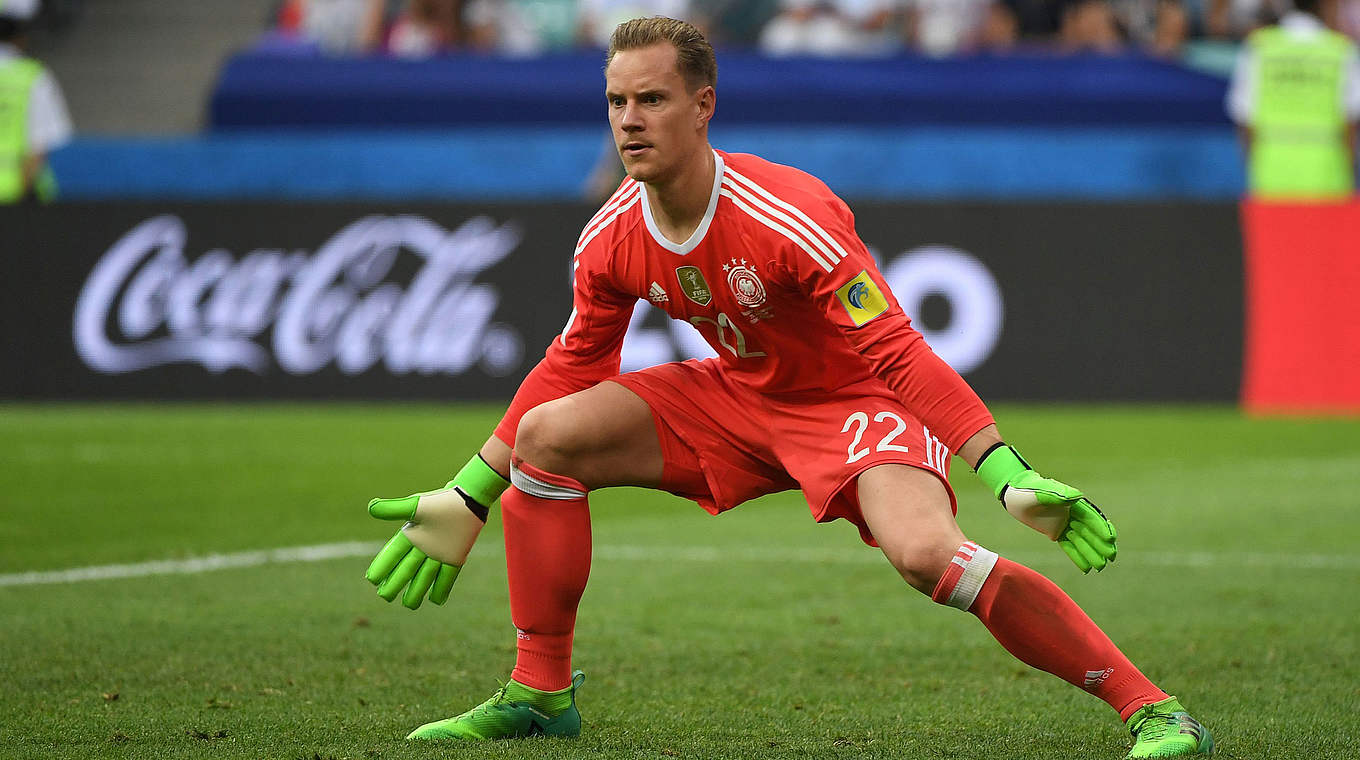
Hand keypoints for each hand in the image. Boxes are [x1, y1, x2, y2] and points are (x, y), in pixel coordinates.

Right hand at [365, 484, 487, 608]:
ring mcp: (439, 554)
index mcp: (411, 535)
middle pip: (406, 569)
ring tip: (409, 605)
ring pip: (425, 577)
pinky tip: (437, 601)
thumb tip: (371, 508)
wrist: (468, 500)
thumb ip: (394, 509)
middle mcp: (423, 547)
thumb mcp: (416, 505)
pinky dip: (442, 588)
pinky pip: (447, 577)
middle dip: (395, 583)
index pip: (392, 555)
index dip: (382, 566)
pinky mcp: (455, 557)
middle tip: (385, 596)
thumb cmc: (441, 501)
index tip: (371, 579)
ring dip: (417, 591)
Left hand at [976, 445, 1117, 572]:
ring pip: (1081, 541)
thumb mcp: (1040, 491)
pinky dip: (1077, 556)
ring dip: (1092, 553)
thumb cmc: (1027, 489)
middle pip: (1090, 532)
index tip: (1110, 539)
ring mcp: (1064, 524)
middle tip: (1111, 557)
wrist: (1014, 495)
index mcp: (1073, 502)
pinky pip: (1069, 546)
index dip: (1101, 528)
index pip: (1091, 517)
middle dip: (1101, 544)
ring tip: (1101, 567)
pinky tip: (1086, 568)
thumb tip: (1078, 496)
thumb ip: (1057, 493)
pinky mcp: (1056, 532)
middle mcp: (1072, 514)